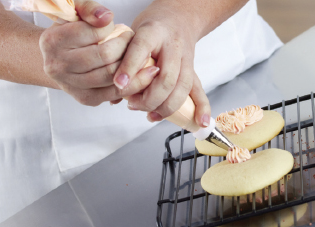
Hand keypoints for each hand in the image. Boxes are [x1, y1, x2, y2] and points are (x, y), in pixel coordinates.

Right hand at [39, 0, 158, 105]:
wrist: (57, 59)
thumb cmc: (70, 32)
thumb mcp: (75, 13)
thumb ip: (89, 8)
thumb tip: (107, 18)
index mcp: (53, 41)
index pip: (95, 32)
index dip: (114, 28)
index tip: (120, 28)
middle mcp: (58, 66)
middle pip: (105, 56)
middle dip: (126, 46)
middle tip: (132, 40)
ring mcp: (71, 85)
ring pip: (112, 76)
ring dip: (132, 65)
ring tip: (141, 55)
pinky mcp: (86, 99)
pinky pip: (115, 93)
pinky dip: (134, 83)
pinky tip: (145, 74)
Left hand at [113, 1, 210, 126]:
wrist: (179, 17)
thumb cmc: (153, 29)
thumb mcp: (133, 35)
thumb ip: (123, 62)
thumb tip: (112, 94)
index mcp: (153, 32)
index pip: (141, 48)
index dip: (129, 67)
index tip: (119, 84)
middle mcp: (172, 46)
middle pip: (166, 77)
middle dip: (149, 98)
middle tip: (133, 105)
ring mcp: (186, 59)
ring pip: (181, 87)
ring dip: (166, 107)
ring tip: (151, 115)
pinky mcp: (194, 71)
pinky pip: (199, 91)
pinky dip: (201, 108)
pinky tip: (199, 122)